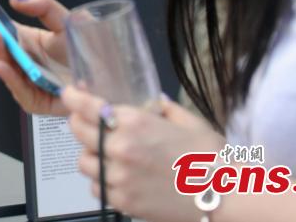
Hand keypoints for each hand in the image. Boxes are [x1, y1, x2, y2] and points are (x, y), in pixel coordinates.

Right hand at [0, 0, 88, 115]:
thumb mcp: (65, 21)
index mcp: (19, 37)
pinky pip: (16, 88)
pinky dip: (6, 75)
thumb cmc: (85, 52)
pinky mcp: (33, 100)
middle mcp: (15, 58)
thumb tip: (14, 0)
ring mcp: (21, 80)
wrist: (108, 80)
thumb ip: (44, 6)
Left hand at [62, 87, 225, 221]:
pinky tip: (120, 178)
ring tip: (109, 154)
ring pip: (84, 162)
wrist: (227, 197)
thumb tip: (151, 102)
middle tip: (92, 124)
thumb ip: (162, 108)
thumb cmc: (211, 156)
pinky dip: (103, 181)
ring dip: (92, 156)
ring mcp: (118, 177)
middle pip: (78, 132)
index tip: (68, 93)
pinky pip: (97, 187)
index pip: (86, 106)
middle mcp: (120, 147)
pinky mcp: (122, 202)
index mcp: (134, 122)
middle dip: (81, 124)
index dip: (72, 97)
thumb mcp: (188, 121)